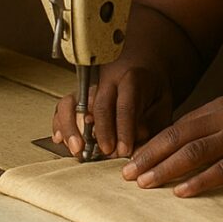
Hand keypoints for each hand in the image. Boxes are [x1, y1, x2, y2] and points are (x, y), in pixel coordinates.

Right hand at [52, 63, 173, 159]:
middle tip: (106, 153)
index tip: (124, 150)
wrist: (140, 68)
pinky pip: (62, 107)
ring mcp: (89, 87)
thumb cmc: (152, 90)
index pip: (126, 105)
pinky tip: (60, 139)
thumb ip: (153, 120)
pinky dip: (59, 123)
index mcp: (132, 79)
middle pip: (99, 104)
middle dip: (101, 132)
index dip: (124, 129)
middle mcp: (107, 81)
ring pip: (73, 102)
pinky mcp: (78, 95)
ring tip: (77, 149)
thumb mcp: (163, 101)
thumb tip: (137, 139)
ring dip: (72, 127)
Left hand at [120, 96, 222, 196]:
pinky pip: (221, 170)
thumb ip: (213, 126)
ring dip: (165, 169)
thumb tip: (181, 144)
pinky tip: (181, 192)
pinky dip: (198, 182)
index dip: (151, 144)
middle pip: (178, 137)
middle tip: (127, 175)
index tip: (131, 160)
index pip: (176, 126)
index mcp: (219, 107)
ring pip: (193, 152)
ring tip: (145, 184)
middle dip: (149, 156)